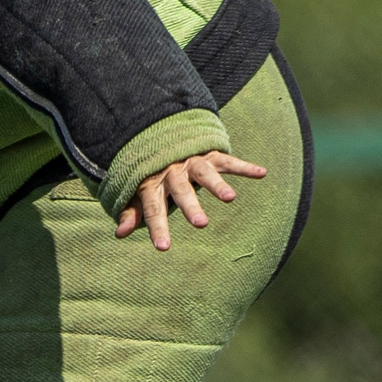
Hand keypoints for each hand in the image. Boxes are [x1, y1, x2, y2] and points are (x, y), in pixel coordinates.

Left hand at [115, 151, 266, 250]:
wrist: (162, 134)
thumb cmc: (152, 173)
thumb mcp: (139, 191)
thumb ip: (132, 212)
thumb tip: (119, 233)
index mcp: (153, 184)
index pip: (154, 209)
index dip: (158, 227)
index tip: (163, 247)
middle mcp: (172, 172)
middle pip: (181, 190)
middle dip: (190, 206)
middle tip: (201, 224)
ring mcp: (192, 162)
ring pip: (204, 172)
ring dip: (217, 184)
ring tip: (230, 197)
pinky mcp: (210, 154)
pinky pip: (228, 160)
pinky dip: (245, 166)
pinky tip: (262, 173)